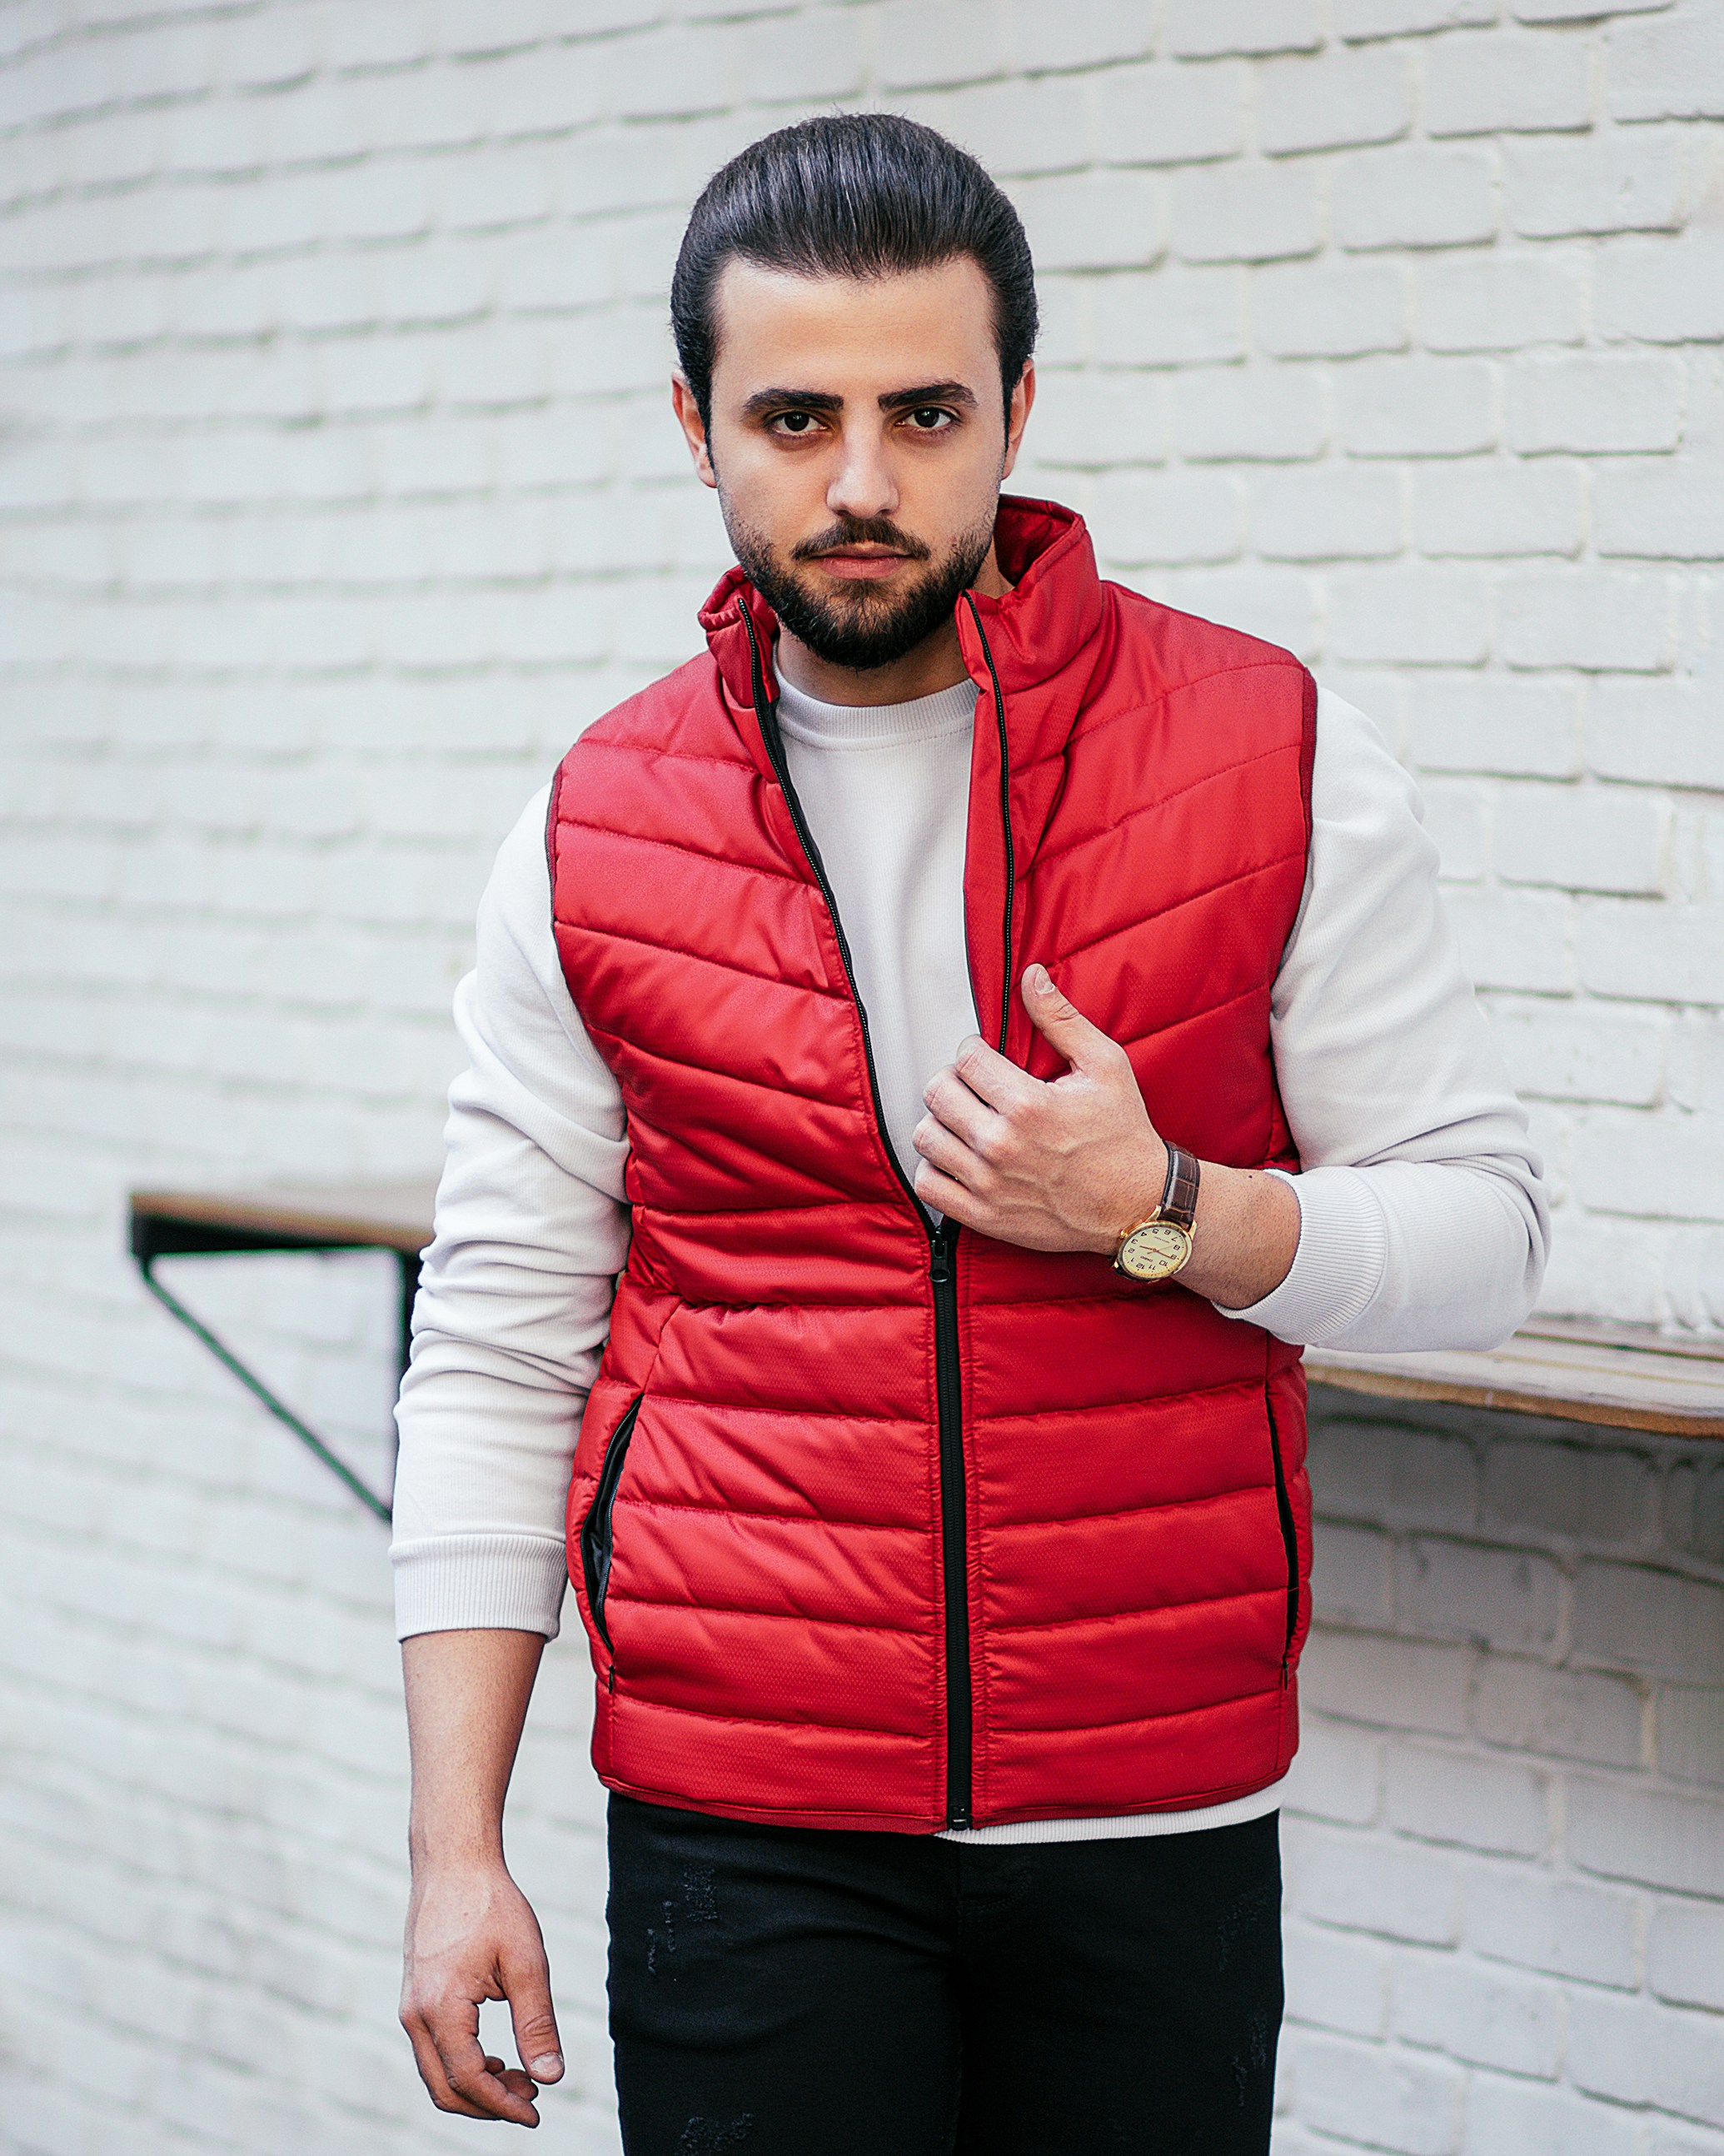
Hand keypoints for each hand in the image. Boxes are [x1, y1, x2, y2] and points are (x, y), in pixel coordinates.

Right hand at [400, 1857, 563, 2126]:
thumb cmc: (491, 1905)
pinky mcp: (414, 1998)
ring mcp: (409, 2008)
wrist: (453, 1862)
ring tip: (520, 2078)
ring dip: (476, 2087)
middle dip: (489, 2104)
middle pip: (445, 2088)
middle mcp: (415, 2016)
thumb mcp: (525, 1963)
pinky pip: (433, 2050)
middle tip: (532, 2098)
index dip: (504, 2105)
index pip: (469, 2081)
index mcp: (440, 2009)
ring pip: (436, 2073)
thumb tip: (551, 2077)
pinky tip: (496, 2057)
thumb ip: (537, 2024)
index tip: (537, 2111)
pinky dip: (462, 2065)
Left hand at [912, 964, 1164, 1255]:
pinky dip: (935, 1169)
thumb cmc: (1124, 1134)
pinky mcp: (985, 1216)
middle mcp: (1001, 1144)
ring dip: (941, 1123)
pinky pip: (929, 1185)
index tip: (987, 1059)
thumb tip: (1031, 976)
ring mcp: (989, 1184)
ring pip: (926, 1137)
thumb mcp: (1106, 1066)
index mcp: (1028, 1104)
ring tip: (966, 1120)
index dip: (974, 1050)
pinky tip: (959, 1157)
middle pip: (938, 1093)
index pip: (965, 1058)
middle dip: (953, 1081)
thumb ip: (1062, 1020)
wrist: (1139, 1205)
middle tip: (974, 1087)